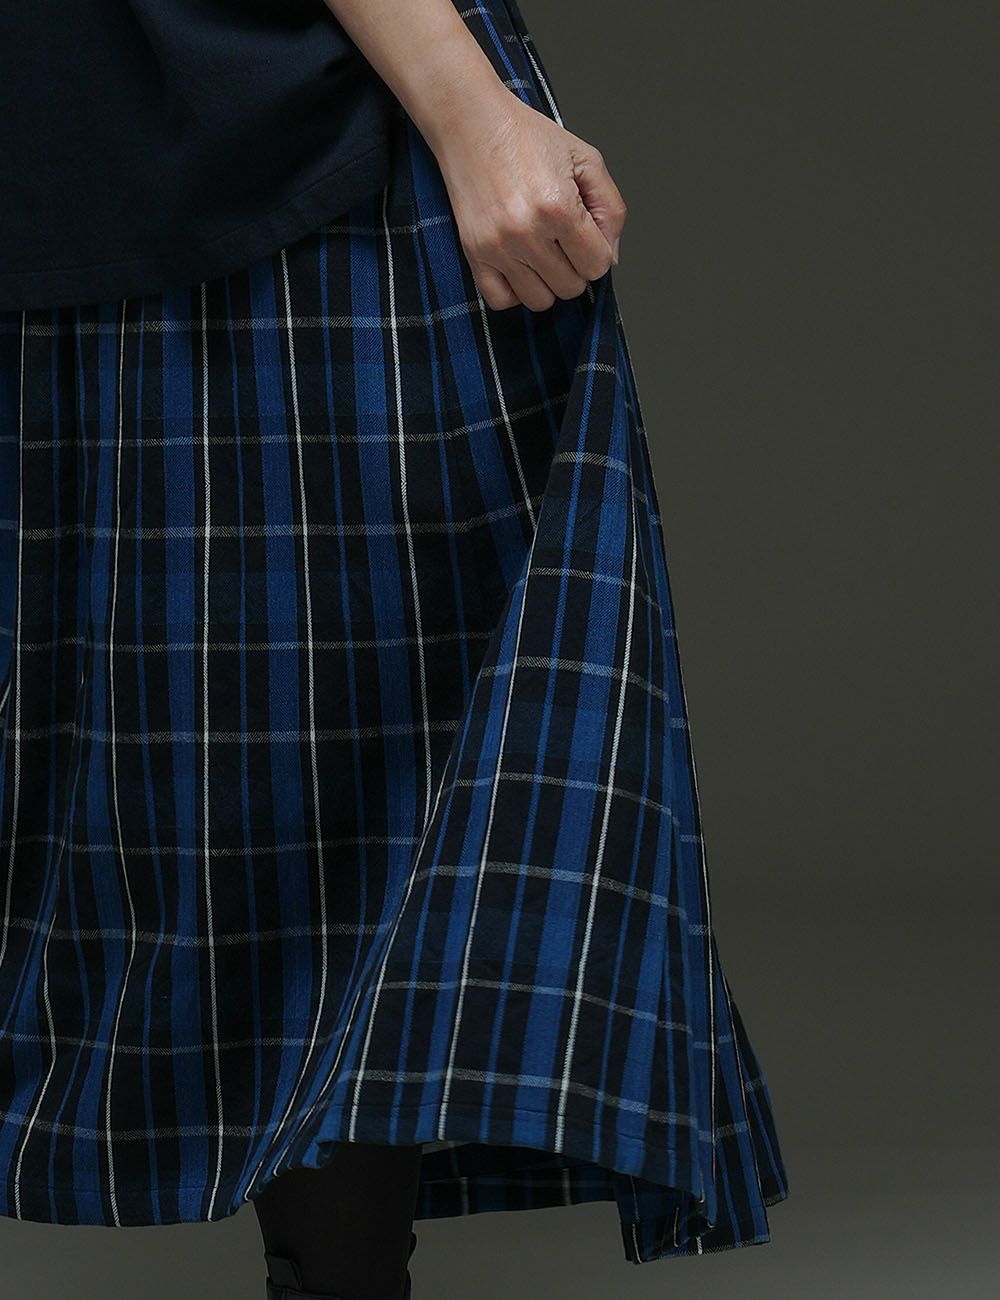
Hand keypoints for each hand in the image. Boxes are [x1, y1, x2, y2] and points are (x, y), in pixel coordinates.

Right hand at [426, 89, 627, 311]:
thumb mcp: (586, 159)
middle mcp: (527, 232)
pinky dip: (515, 291)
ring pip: (540, 300)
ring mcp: (498, 247)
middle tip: (563, 239)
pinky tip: (519, 265)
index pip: (597, 265)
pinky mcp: (474, 253)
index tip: (585, 233)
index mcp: (559, 208)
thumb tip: (611, 258)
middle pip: (571, 288)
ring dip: (547, 282)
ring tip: (542, 252)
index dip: (598, 251)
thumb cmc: (527, 137)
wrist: (471, 123)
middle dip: (574, 267)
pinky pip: (501, 301)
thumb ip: (610, 209)